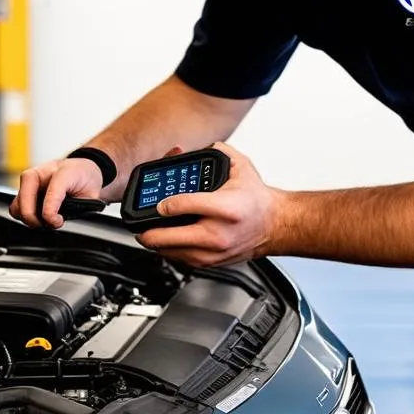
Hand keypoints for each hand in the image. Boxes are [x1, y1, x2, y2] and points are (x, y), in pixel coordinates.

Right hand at [9, 157, 104, 228]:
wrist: (82, 169)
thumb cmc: (85, 178)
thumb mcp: (92, 192)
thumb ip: (79, 206)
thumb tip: (57, 220)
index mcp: (62, 170)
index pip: (52, 191)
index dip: (51, 212)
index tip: (57, 221)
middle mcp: (42, 173)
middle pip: (24, 197)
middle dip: (33, 217)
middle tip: (48, 223)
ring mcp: (31, 182)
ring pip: (16, 205)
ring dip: (28, 218)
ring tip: (43, 221)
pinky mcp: (25, 191)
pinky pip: (17, 208)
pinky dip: (24, 217)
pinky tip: (39, 217)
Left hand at [135, 142, 281, 267]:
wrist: (274, 225)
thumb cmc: (257, 199)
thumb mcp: (240, 165)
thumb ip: (216, 150)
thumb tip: (190, 150)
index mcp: (224, 208)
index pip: (180, 206)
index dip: (162, 203)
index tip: (158, 202)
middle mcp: (216, 234)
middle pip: (165, 238)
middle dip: (146, 229)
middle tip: (139, 222)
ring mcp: (212, 253)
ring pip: (168, 253)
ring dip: (154, 241)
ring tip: (150, 229)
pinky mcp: (209, 263)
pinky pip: (178, 260)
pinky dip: (168, 249)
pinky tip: (167, 238)